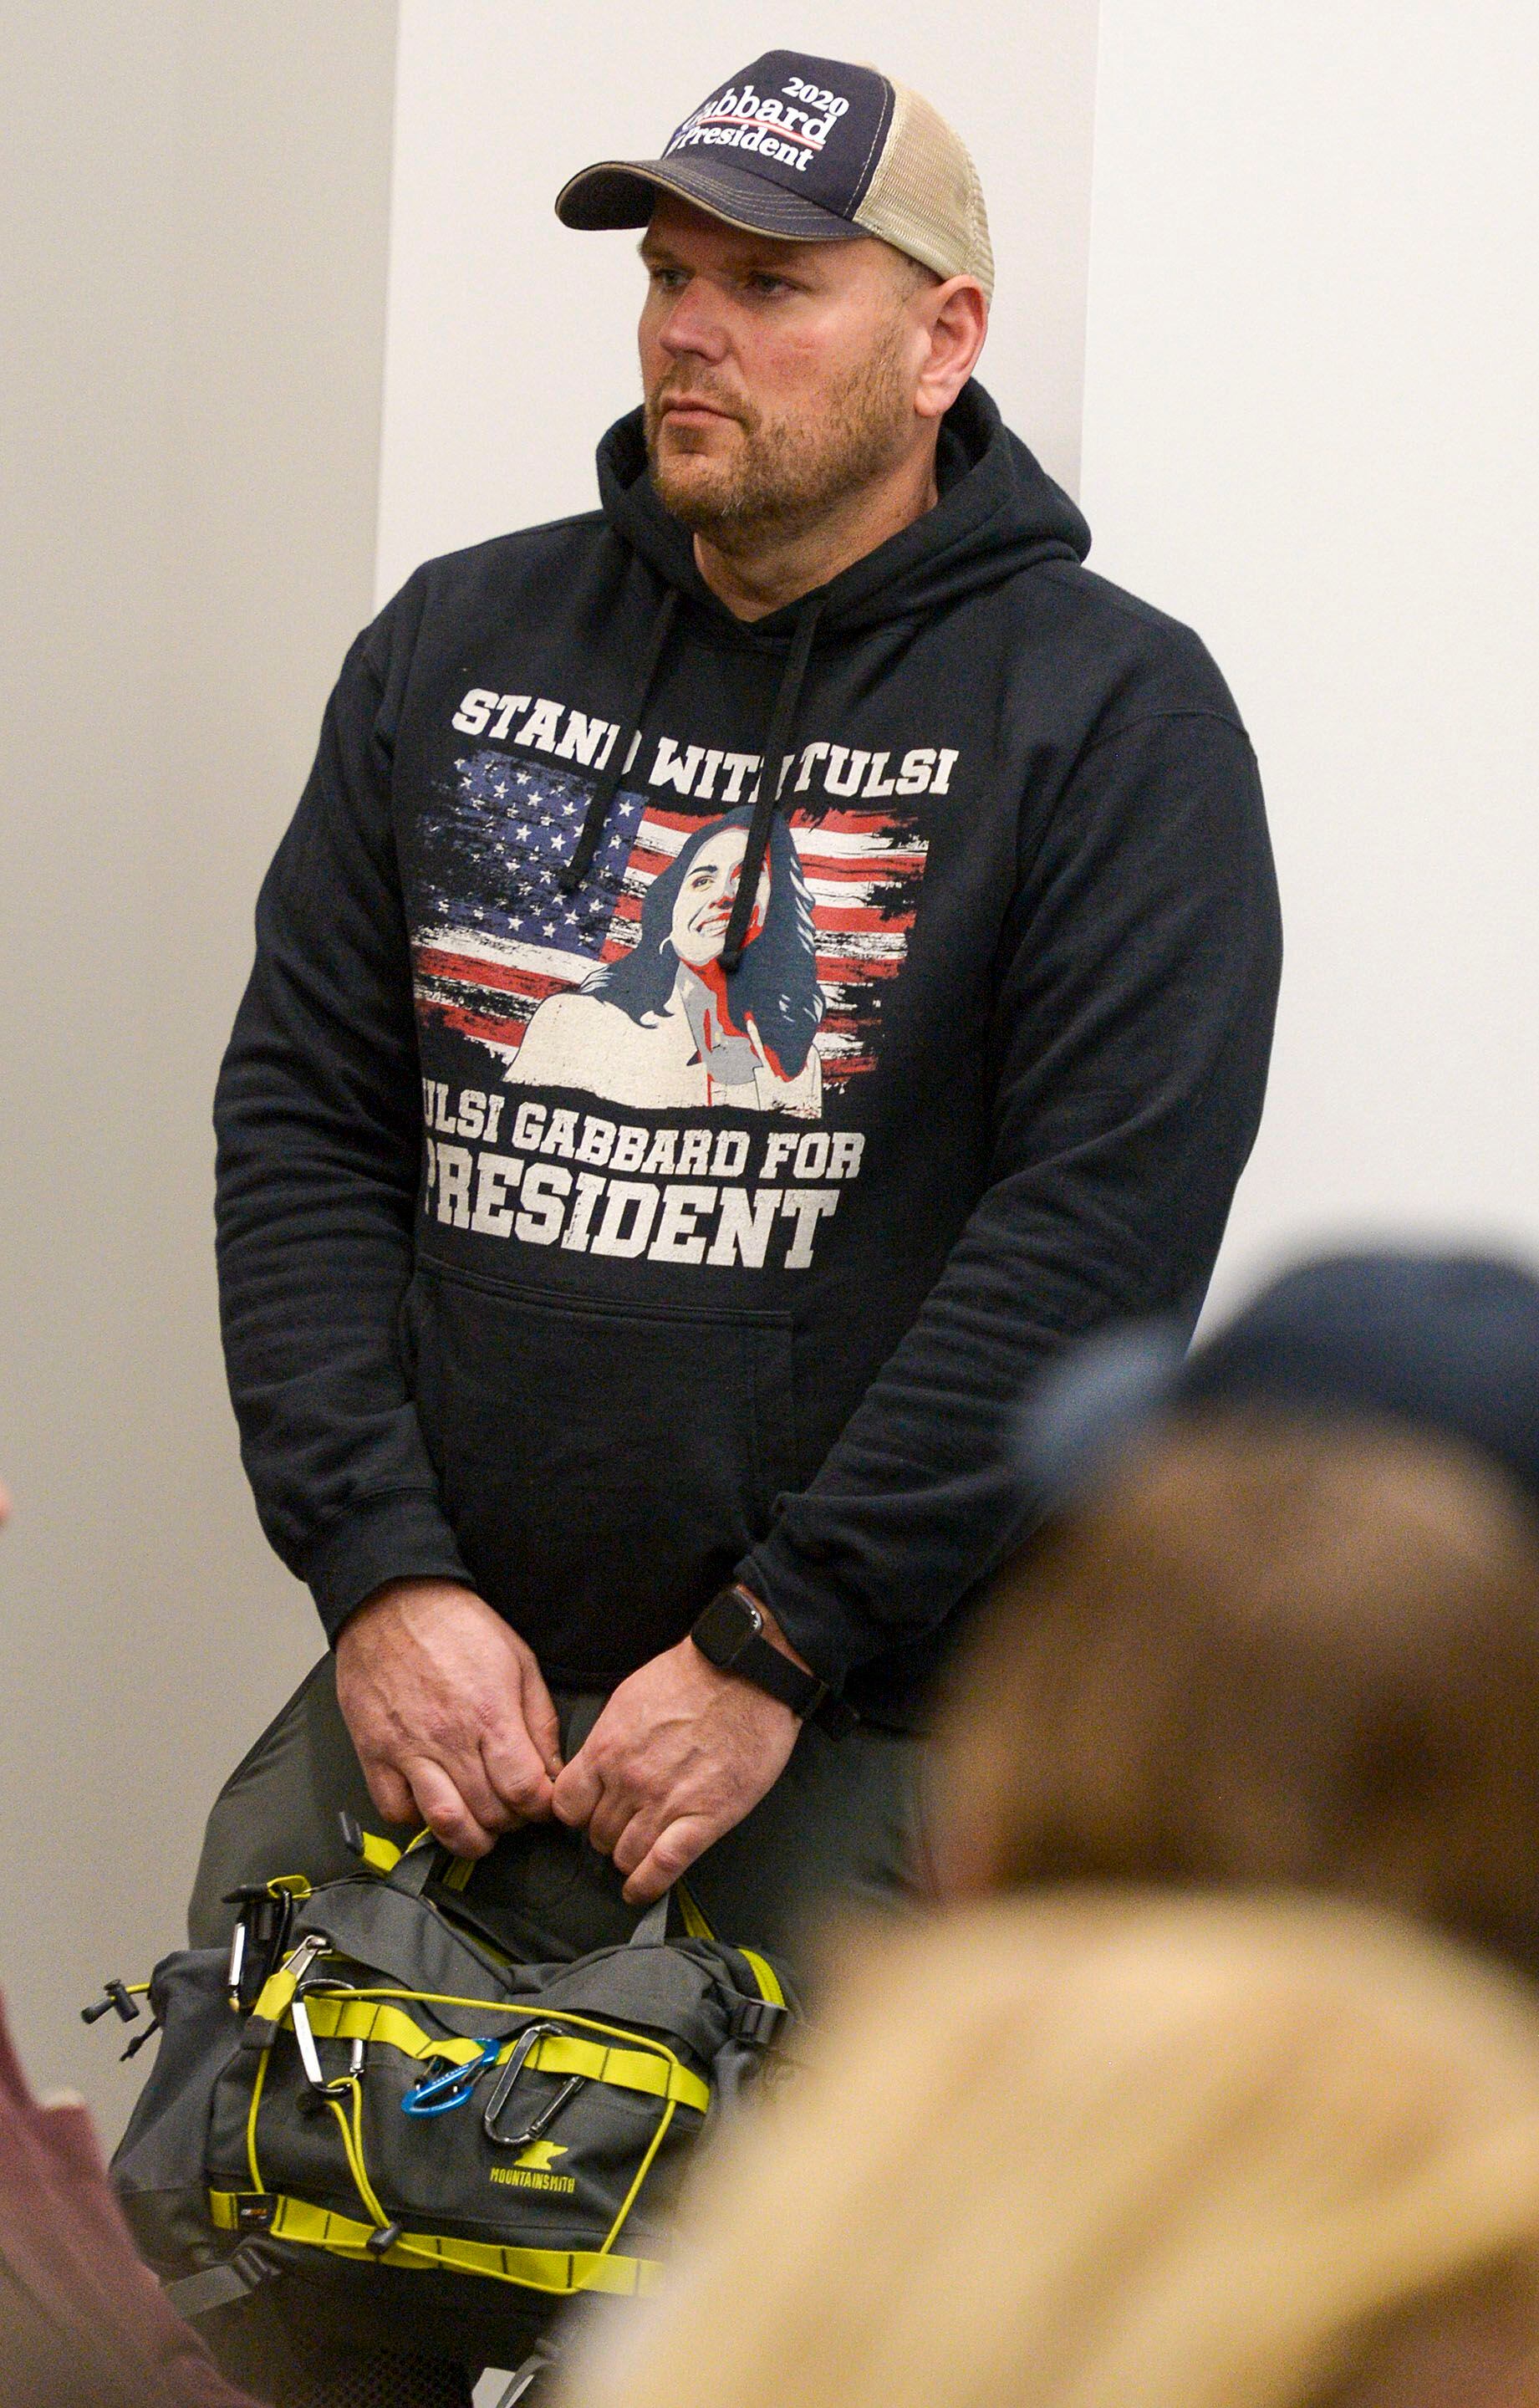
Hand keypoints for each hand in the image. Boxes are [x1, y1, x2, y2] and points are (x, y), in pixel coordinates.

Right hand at [335, 1578, 562, 1858]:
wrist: (392, 1601)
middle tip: (514, 1811)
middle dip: (512, 1822)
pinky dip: (418, 1820)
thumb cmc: (457, 1626)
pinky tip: (434, 1803)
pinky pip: (396, 1811)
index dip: (543, 1807)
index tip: (544, 1803)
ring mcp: (408, 1750)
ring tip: (481, 1828)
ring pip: (445, 1824)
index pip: (526, 1791)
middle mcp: (450, 1739)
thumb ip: (539, 1720)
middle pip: (491, 1814)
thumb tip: (553, 1769)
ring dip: (470, 1839)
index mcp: (491, 1714)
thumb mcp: (519, 1660)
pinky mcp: (374, 1753)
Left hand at [551, 1618, 801, 1904]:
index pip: (566, 1805)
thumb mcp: (630, 1698)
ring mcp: (665, 1803)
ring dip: (629, 1858)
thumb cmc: (693, 1676)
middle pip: (596, 1834)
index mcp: (606, 1748)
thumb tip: (596, 1765)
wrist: (747, 1672)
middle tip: (624, 1828)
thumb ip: (608, 1739)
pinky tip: (640, 1891)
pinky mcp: (704, 1819)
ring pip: (625, 1855)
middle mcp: (628, 1781)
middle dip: (606, 1834)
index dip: (577, 1813)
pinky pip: (663, 1866)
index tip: (588, 1813)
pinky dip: (648, 1885)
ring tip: (639, 1853)